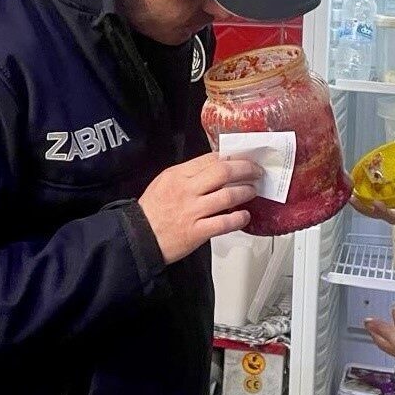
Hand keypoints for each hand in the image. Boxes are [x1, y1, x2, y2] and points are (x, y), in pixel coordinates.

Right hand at [139, 152, 262, 263]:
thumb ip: (188, 174)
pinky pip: (224, 223)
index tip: (244, 158)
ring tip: (253, 191)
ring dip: (246, 191)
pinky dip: (239, 219)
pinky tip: (245, 216)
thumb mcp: (165, 182)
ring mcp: (192, 211)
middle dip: (246, 169)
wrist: (138, 237)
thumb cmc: (152, 211)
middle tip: (256, 171)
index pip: (211, 159)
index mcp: (178, 175)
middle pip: (223, 172)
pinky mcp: (197, 232)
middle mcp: (186, 190)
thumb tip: (215, 166)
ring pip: (228, 196)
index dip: (232, 157)